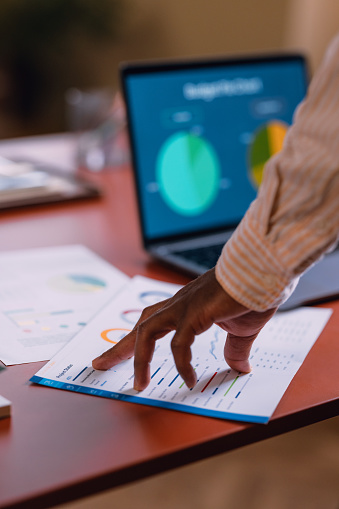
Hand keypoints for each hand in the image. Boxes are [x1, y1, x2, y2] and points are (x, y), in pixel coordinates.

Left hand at [92, 269, 276, 389]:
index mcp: (186, 305)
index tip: (118, 355)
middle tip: (101, 364)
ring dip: (139, 359)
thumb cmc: (253, 293)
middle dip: (120, 347)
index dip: (134, 340)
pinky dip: (181, 364)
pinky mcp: (197, 313)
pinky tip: (188, 380)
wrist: (265, 271)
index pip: (151, 322)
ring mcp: (186, 306)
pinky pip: (180, 344)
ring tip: (138, 384)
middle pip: (140, 326)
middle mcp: (179, 304)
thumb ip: (234, 349)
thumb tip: (239, 368)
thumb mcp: (241, 329)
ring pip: (148, 332)